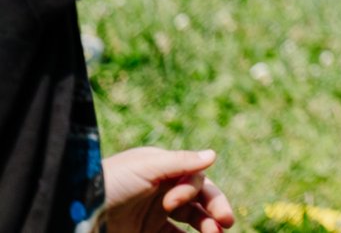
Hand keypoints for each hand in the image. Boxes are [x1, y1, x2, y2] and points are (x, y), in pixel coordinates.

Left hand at [101, 147, 235, 232]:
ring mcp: (155, 214)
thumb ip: (181, 162)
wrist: (76, 211)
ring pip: (193, 220)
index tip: (172, 202)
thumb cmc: (109, 183)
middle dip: (214, 210)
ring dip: (207, 227)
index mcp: (164, 169)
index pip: (196, 178)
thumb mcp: (145, 167)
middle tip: (225, 223)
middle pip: (200, 199)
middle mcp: (163, 190)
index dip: (194, 189)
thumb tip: (213, 154)